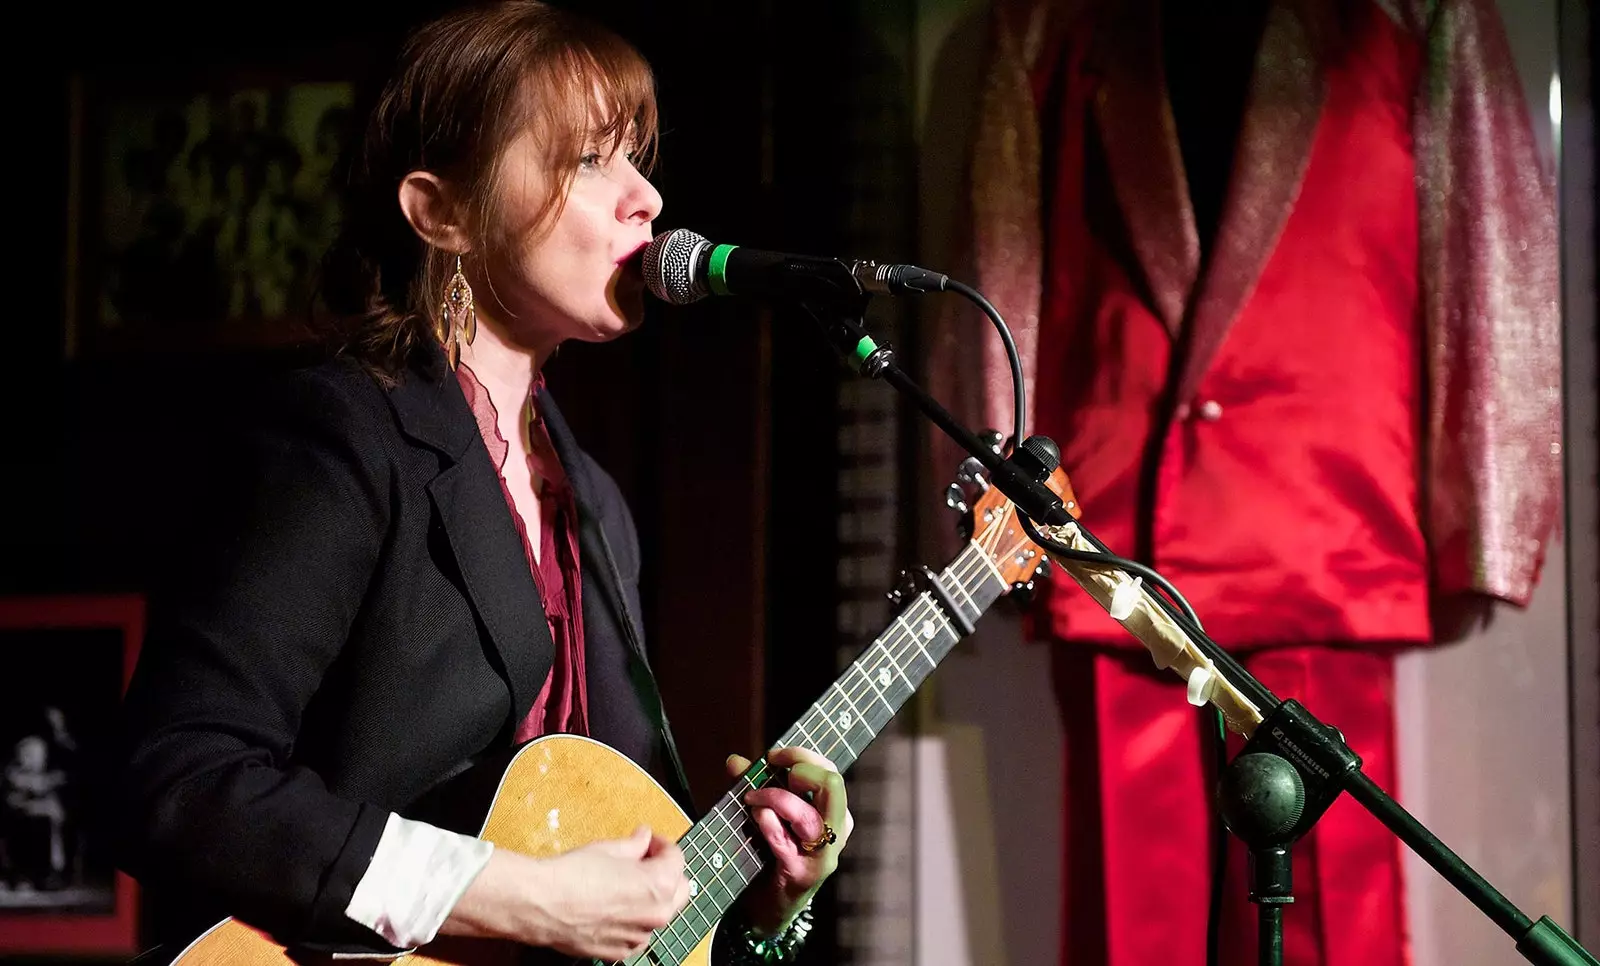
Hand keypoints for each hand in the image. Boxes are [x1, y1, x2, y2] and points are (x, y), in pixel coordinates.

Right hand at [445, 825, 690, 960]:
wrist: (540, 904)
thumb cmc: (571, 876)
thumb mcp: (609, 849)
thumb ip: (635, 845)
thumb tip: (643, 839)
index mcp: (658, 885)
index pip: (676, 858)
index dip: (662, 845)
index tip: (650, 842)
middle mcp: (655, 915)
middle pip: (679, 890)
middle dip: (665, 873)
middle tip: (644, 861)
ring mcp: (638, 937)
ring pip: (658, 914)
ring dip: (649, 898)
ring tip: (622, 884)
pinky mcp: (620, 951)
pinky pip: (637, 933)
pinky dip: (632, 920)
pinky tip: (611, 906)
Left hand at [725, 746, 853, 934]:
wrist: (769, 908)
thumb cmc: (772, 857)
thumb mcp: (768, 816)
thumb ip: (756, 787)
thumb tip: (736, 761)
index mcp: (834, 814)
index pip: (831, 772)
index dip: (802, 755)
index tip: (773, 756)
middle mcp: (835, 832)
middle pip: (831, 785)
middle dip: (798, 769)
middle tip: (771, 775)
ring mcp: (820, 856)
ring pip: (807, 815)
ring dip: (775, 797)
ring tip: (753, 798)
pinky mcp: (799, 873)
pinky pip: (784, 843)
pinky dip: (768, 823)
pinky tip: (757, 815)